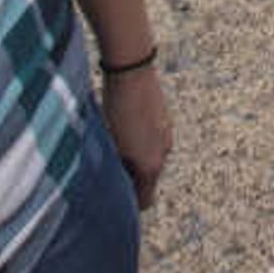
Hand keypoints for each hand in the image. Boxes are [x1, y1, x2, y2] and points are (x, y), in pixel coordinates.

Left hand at [99, 63, 172, 206]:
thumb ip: (114, 169)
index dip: (129, 203)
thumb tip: (110, 183)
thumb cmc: (116, 108)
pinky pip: (152, 140)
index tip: (112, 197)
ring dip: (134, 157)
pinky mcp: (164, 118)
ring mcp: (167, 133)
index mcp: (151, 165)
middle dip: (130, 177)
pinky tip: (123, 124)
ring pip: (150, 157)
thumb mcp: (110, 144)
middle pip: (148, 179)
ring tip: (113, 141)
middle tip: (107, 165)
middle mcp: (164, 152)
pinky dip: (140, 140)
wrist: (131, 70)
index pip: (145, 200)